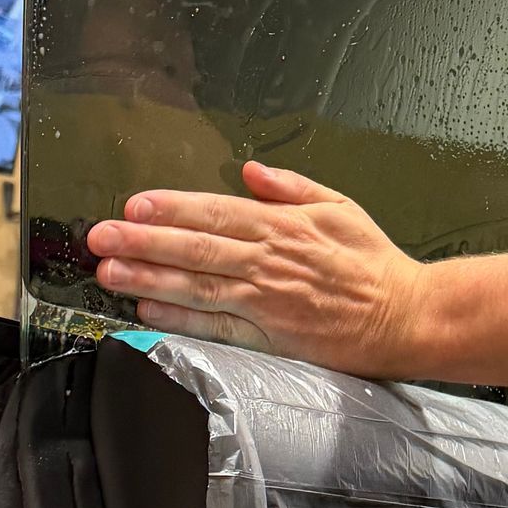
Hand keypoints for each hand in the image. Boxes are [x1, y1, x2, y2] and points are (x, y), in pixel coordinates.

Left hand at [84, 163, 425, 374]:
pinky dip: (180, 316)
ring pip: (197, 284)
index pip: (215, 211)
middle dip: (143, 239)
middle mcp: (269, 260)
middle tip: (100, 234)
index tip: (133, 204)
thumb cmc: (374, 264)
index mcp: (284, 226)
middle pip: (196, 247)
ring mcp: (267, 300)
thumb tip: (250, 171)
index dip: (171, 207)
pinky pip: (217, 324)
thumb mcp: (340, 206)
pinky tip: (147, 307)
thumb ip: (291, 187)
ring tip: (109, 270)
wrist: (407, 316)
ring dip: (149, 276)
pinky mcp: (271, 336)